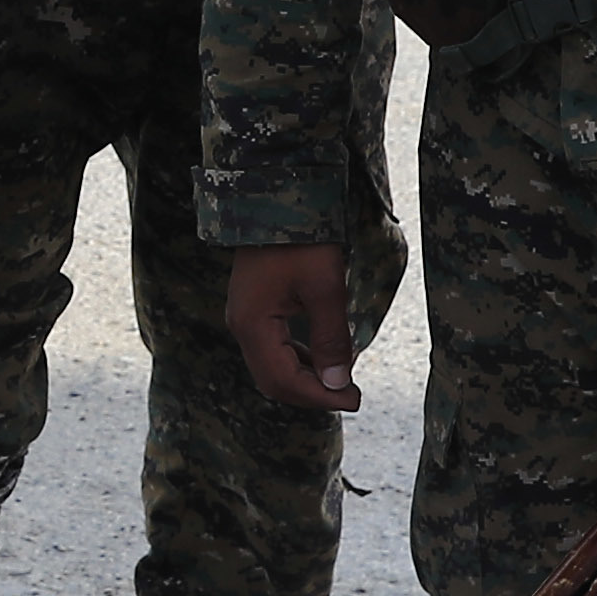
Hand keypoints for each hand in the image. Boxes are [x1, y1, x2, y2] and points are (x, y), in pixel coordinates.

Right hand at [227, 244, 361, 411]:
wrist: (277, 196)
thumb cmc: (303, 240)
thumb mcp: (326, 289)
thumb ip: (331, 339)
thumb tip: (338, 383)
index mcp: (253, 324)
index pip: (283, 381)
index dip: (319, 397)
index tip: (354, 399)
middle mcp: (242, 325)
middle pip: (273, 380)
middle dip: (311, 393)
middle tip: (350, 395)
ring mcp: (245, 316)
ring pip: (272, 365)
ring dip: (305, 378)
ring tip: (341, 379)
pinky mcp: (254, 307)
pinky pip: (272, 347)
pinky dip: (298, 359)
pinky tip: (323, 356)